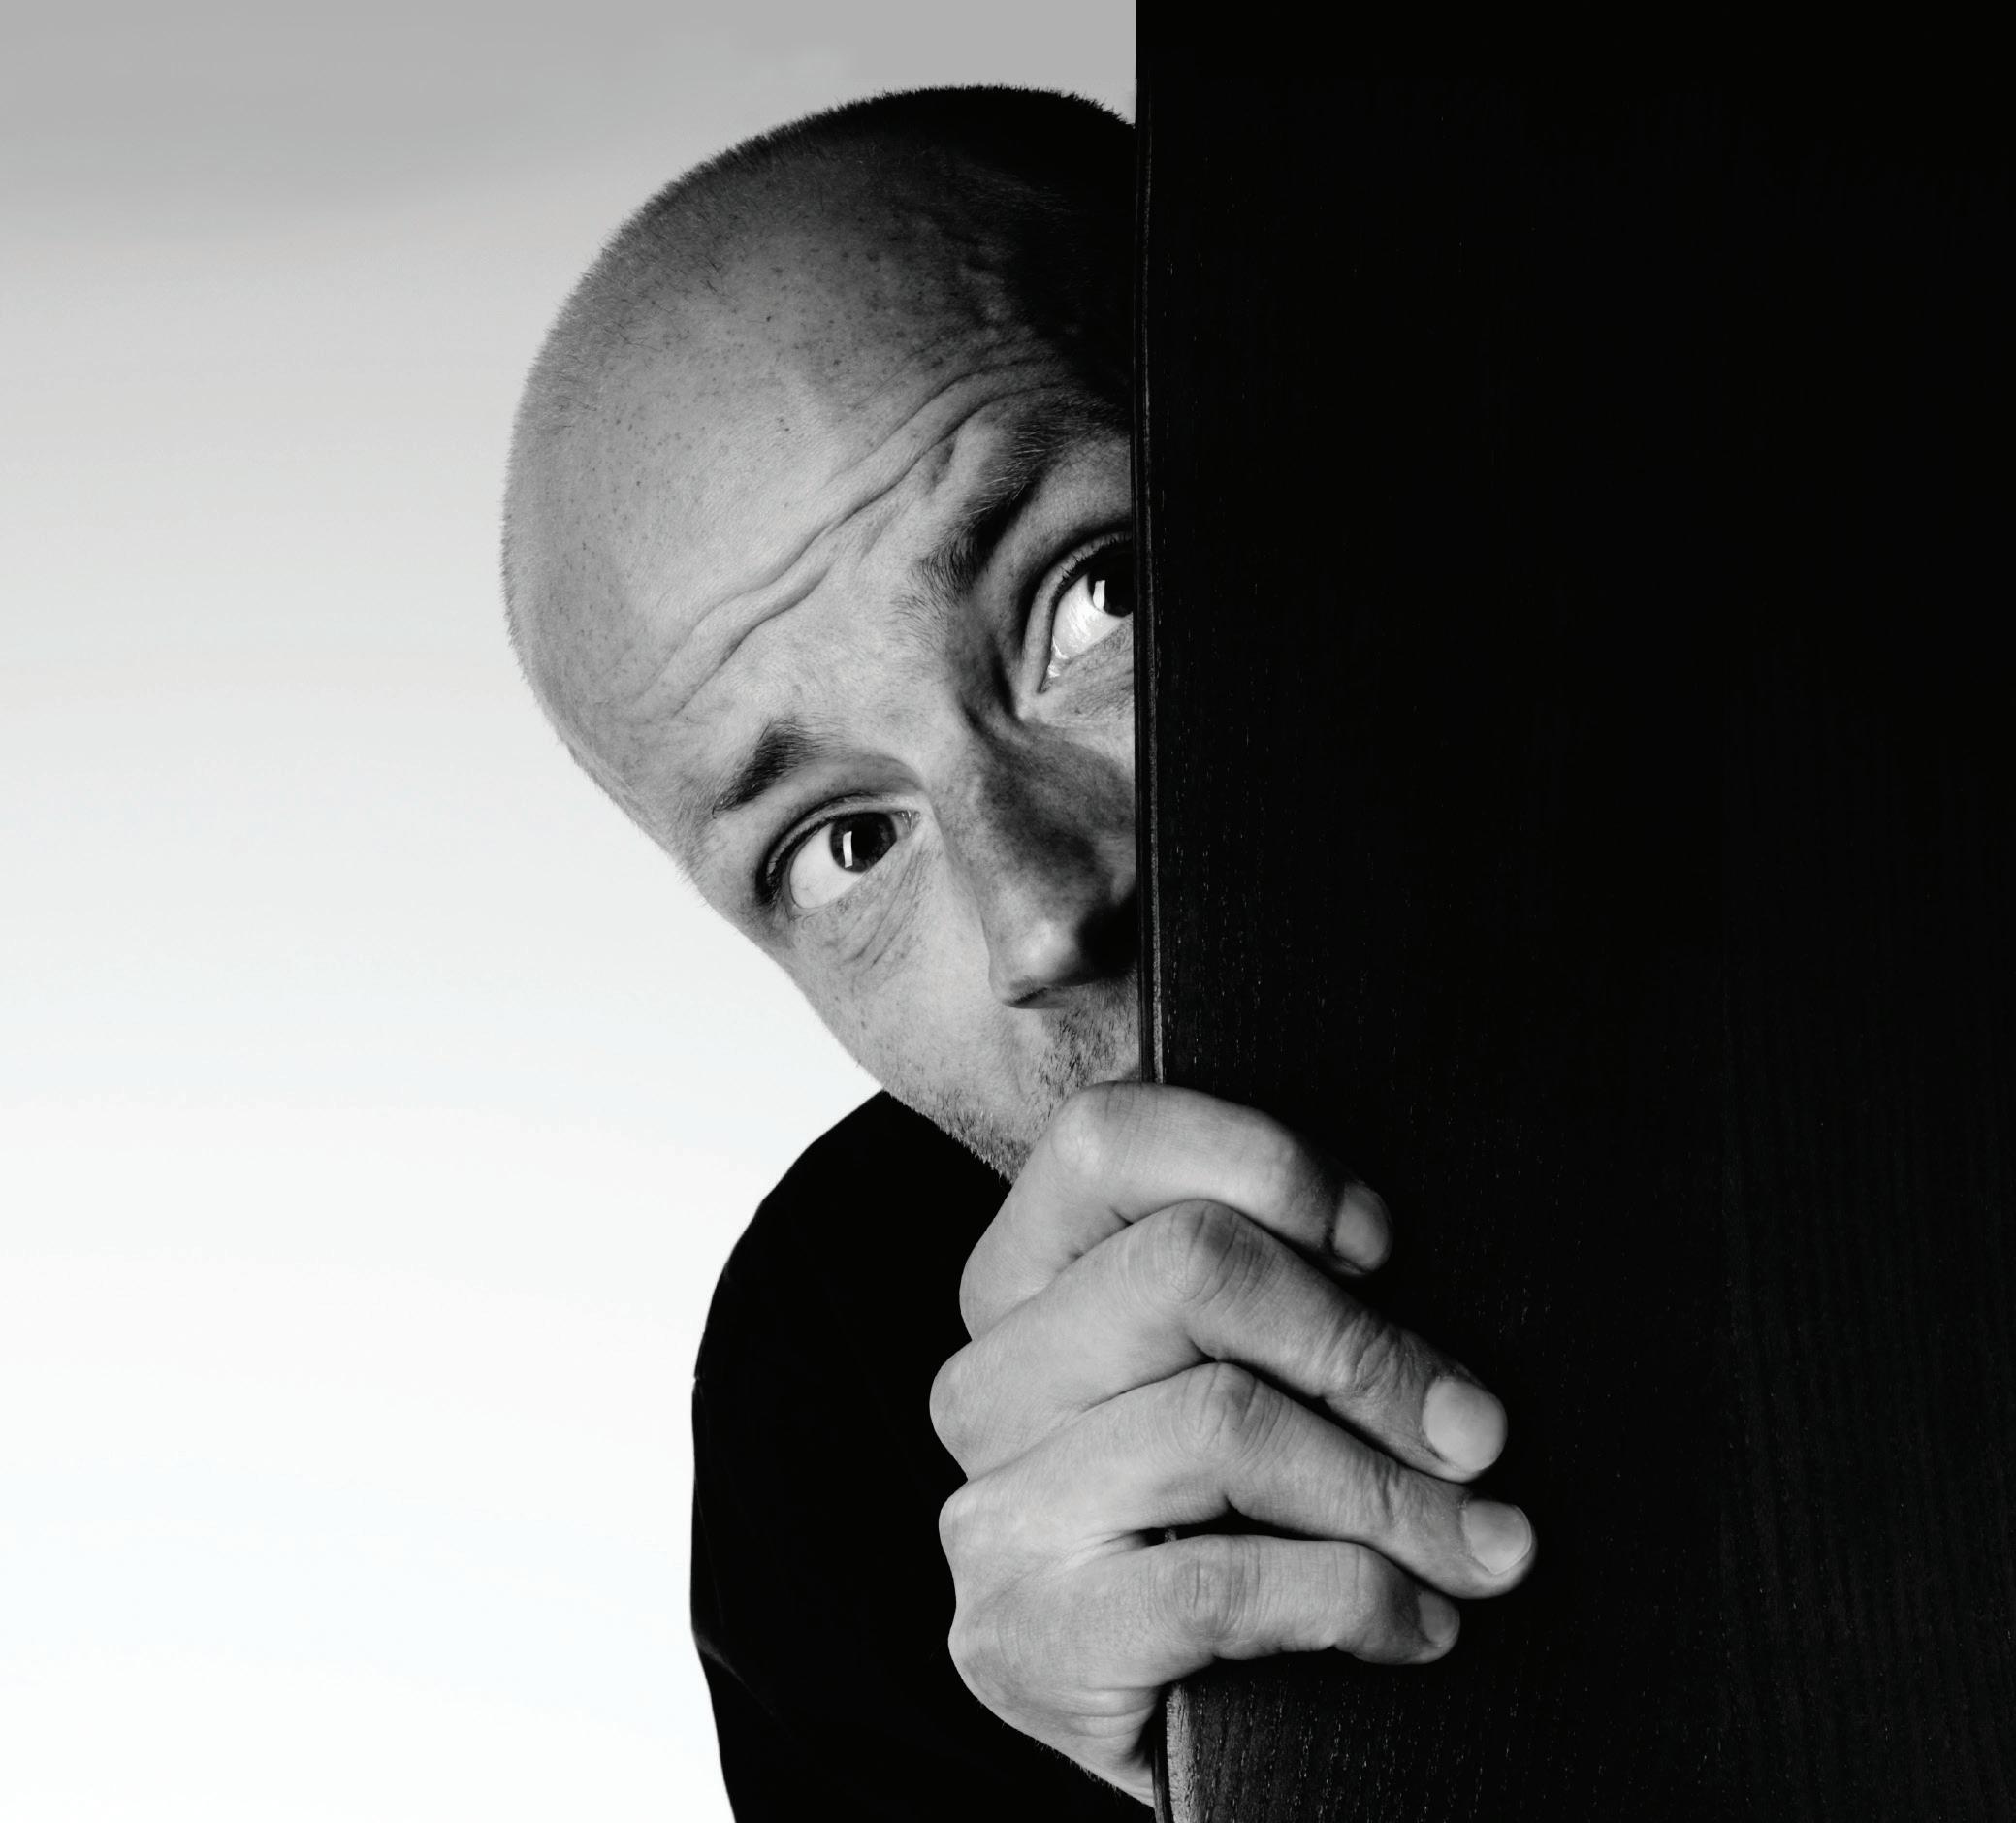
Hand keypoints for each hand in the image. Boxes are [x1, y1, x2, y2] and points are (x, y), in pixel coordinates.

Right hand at [930, 1082, 1534, 1805]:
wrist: (1181, 1730)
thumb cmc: (1235, 1522)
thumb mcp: (1242, 1372)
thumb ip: (1270, 1289)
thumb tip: (1390, 1265)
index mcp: (1021, 1280)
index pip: (1104, 1139)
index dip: (1262, 1164)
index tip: (1379, 1244)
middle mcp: (988, 1379)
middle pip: (1187, 1266)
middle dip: (1364, 1349)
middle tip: (1475, 1430)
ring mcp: (992, 1511)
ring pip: (1218, 1421)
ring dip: (1390, 1494)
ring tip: (1484, 1545)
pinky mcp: (1020, 1639)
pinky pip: (1217, 1585)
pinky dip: (1354, 1599)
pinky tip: (1418, 1623)